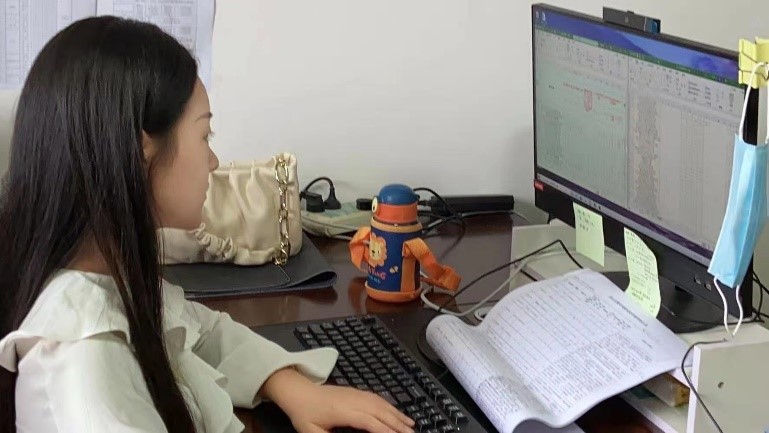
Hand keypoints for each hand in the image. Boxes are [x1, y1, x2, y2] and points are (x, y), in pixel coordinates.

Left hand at [260, 368, 413, 432]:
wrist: (298, 391)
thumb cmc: (304, 414)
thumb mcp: (310, 432)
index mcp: (343, 411)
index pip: (369, 422)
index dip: (384, 430)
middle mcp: (354, 401)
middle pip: (380, 413)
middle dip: (397, 425)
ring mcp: (357, 394)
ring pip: (382, 405)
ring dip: (398, 415)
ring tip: (411, 426)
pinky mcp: (357, 392)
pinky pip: (378, 399)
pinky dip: (391, 407)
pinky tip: (398, 413)